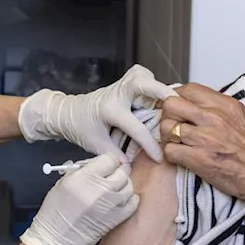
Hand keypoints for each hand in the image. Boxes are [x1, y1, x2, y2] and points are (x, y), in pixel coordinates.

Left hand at [18, 65, 175, 161]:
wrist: (68, 112)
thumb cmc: (81, 128)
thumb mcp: (96, 145)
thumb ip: (114, 156)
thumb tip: (130, 169)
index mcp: (109, 110)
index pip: (135, 127)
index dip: (149, 144)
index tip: (159, 156)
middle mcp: (116, 94)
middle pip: (141, 82)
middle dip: (160, 90)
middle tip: (176, 102)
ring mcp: (120, 86)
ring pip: (143, 75)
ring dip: (157, 85)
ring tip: (168, 101)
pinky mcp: (124, 83)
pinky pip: (142, 75)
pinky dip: (151, 81)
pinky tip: (156, 95)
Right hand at [20, 155, 139, 244]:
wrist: (57, 238)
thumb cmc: (56, 209)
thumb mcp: (64, 181)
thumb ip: (84, 169)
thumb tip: (101, 164)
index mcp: (84, 177)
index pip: (110, 159)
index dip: (107, 161)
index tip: (104, 165)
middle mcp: (100, 189)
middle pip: (122, 172)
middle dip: (115, 172)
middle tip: (107, 177)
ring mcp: (111, 205)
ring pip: (129, 186)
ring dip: (122, 186)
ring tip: (112, 190)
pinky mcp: (117, 219)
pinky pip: (133, 203)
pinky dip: (129, 199)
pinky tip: (119, 200)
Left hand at [159, 84, 244, 220]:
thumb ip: (224, 111)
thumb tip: (205, 107)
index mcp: (226, 106)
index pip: (188, 89)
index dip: (177, 98)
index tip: (177, 108)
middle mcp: (214, 118)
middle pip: (171, 104)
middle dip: (168, 115)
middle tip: (173, 127)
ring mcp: (206, 138)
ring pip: (166, 127)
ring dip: (167, 137)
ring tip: (177, 144)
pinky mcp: (200, 160)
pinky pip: (169, 151)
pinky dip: (170, 156)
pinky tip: (181, 159)